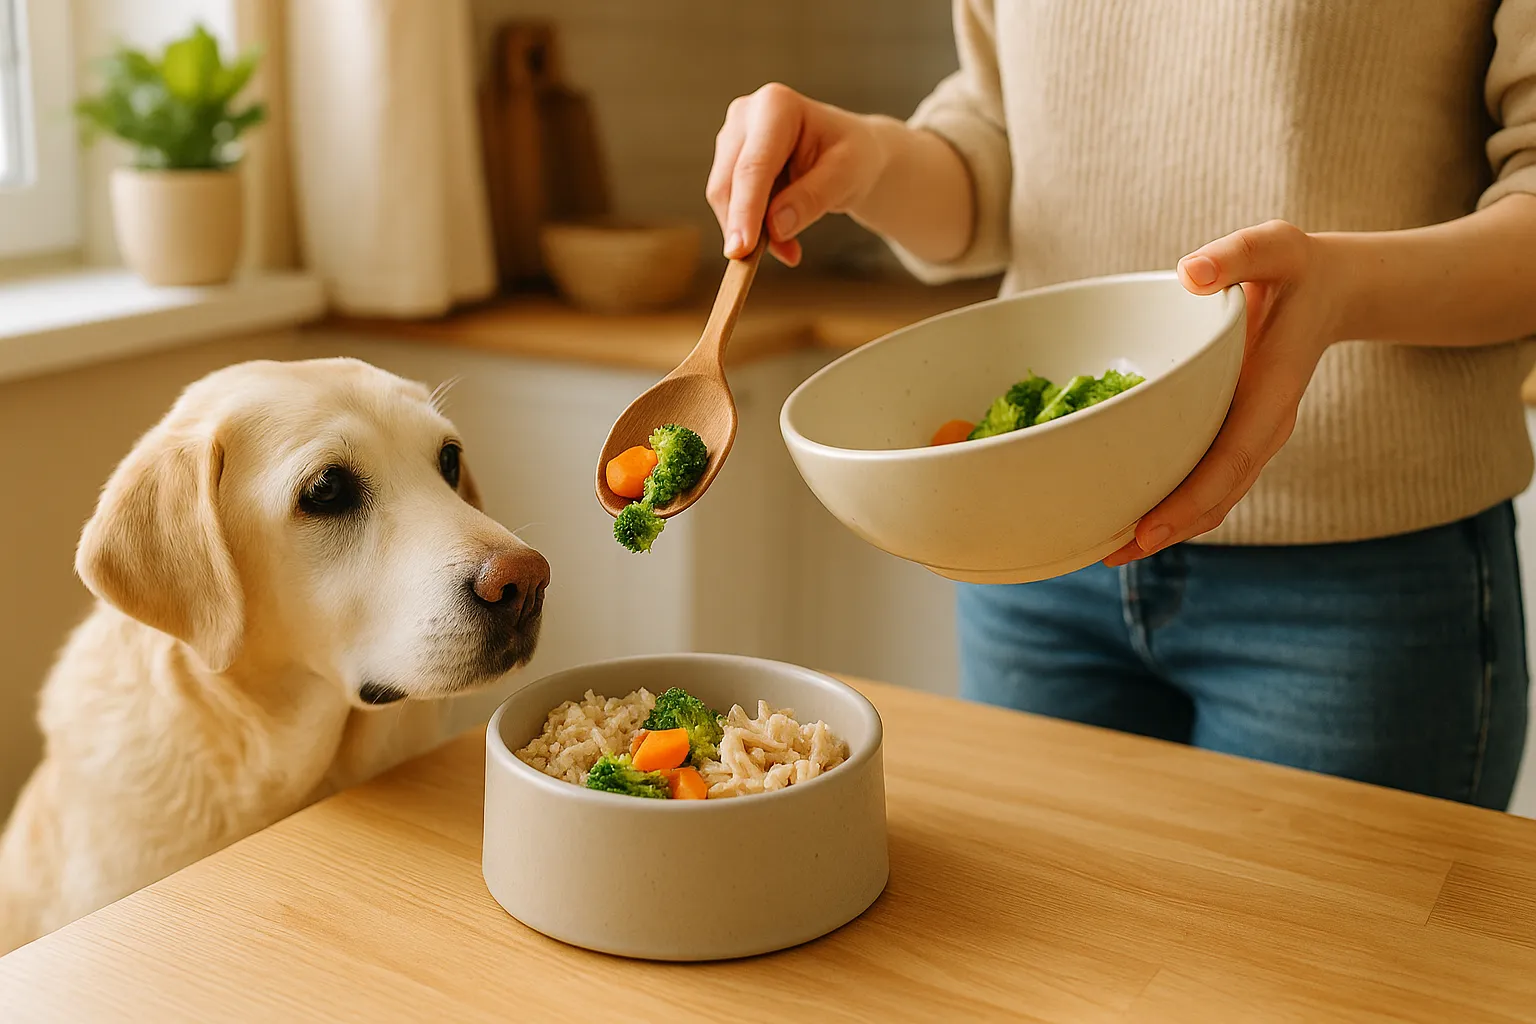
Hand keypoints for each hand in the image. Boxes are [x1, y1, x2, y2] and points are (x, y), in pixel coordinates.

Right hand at [707, 83, 889, 266]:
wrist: (849, 152)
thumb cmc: (853, 156)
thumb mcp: (846, 176)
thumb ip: (812, 198)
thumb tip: (774, 227)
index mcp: (776, 106)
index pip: (753, 167)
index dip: (744, 211)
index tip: (740, 250)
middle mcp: (745, 115)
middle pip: (728, 182)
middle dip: (742, 227)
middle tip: (755, 268)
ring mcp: (732, 137)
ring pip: (723, 197)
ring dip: (750, 231)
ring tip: (790, 249)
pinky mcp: (728, 161)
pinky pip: (730, 204)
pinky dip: (751, 229)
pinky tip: (781, 240)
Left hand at [1104, 220, 1345, 566]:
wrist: (1329, 288)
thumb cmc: (1293, 267)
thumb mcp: (1272, 247)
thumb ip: (1234, 256)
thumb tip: (1191, 273)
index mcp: (1269, 394)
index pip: (1229, 460)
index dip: (1189, 500)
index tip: (1146, 531)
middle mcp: (1261, 427)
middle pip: (1216, 496)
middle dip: (1167, 530)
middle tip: (1108, 555)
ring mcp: (1249, 436)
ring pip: (1211, 498)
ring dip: (1165, 528)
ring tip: (1106, 550)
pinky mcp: (1234, 434)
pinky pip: (1205, 480)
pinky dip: (1170, 503)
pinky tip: (1126, 513)